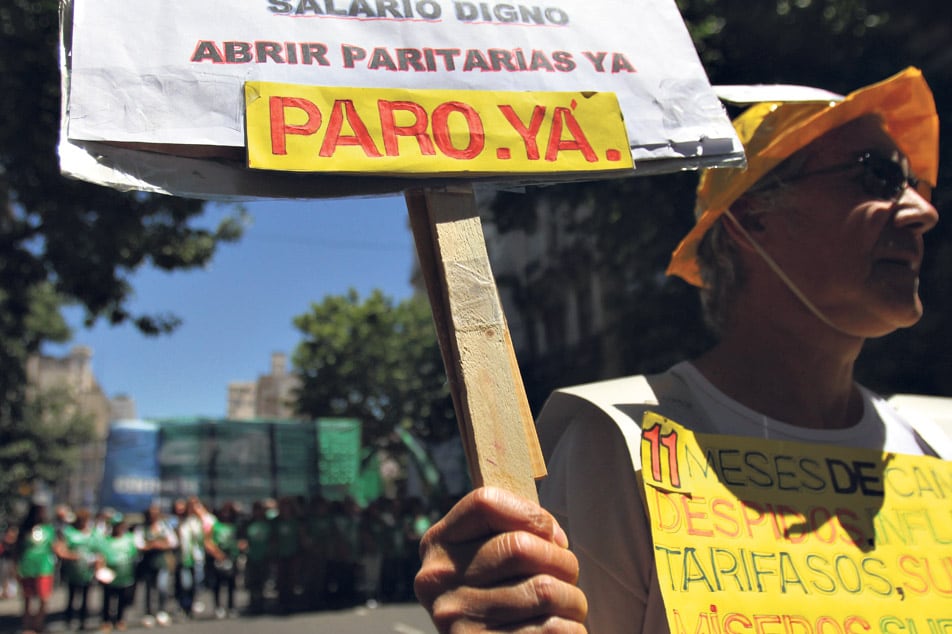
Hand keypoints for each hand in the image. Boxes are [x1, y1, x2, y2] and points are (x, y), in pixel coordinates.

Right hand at [415, 487, 587, 632]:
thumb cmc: (498, 599)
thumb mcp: (483, 559)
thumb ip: (506, 533)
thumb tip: (553, 536)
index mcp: (438, 544)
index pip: (484, 503)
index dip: (531, 514)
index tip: (553, 536)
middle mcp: (438, 580)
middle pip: (520, 547)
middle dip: (562, 561)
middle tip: (569, 575)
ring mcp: (457, 619)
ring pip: (544, 591)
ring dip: (572, 599)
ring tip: (568, 606)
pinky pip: (552, 630)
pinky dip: (571, 629)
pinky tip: (561, 629)